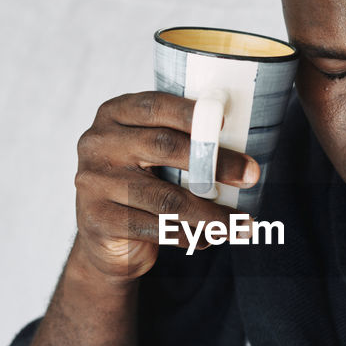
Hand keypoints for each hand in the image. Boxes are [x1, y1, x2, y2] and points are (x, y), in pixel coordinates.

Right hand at [72, 91, 259, 282]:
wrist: (105, 238)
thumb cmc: (141, 185)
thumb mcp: (151, 154)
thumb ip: (180, 141)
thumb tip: (239, 145)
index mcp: (113, 116)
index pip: (154, 106)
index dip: (190, 113)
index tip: (225, 124)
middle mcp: (98, 144)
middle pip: (164, 146)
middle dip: (215, 163)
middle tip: (251, 176)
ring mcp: (94, 183)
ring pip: (166, 198)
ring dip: (212, 214)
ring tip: (241, 224)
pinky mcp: (99, 220)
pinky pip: (156, 229)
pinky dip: (189, 236)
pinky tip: (209, 239)